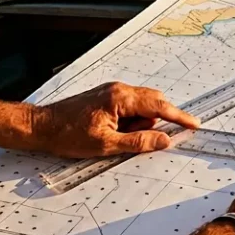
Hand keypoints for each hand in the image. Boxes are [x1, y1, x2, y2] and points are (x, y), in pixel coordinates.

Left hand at [31, 82, 199, 157]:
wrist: (40, 126)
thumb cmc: (67, 134)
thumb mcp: (106, 145)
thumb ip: (139, 142)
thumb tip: (164, 140)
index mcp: (120, 98)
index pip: (159, 106)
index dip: (178, 117)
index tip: (194, 125)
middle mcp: (119, 90)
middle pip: (153, 103)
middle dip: (155, 123)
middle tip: (148, 141)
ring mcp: (112, 92)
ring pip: (141, 107)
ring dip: (139, 125)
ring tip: (118, 139)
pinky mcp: (106, 98)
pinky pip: (129, 108)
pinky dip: (130, 121)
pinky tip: (115, 134)